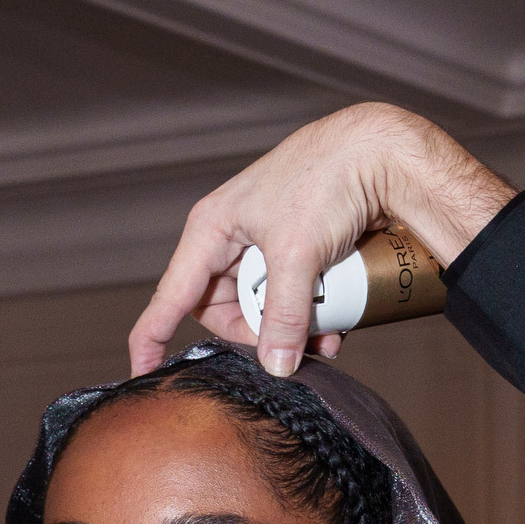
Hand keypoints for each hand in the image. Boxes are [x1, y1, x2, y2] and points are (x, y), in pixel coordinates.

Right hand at [129, 102, 516, 378]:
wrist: (381, 150)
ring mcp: (266, 245)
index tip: (143, 373)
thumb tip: (275, 366)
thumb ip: (284, 314)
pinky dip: (309, 316)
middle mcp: (232, 238)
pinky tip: (335, 326)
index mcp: (211, 229)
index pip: (171, 295)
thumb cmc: (327, 180)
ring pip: (262, 307)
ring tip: (326, 340)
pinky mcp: (298, 250)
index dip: (153, 336)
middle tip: (288, 347)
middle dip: (255, 335)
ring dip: (290, 330)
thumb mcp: (299, 253)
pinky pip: (291, 296)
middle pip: (224, 310)